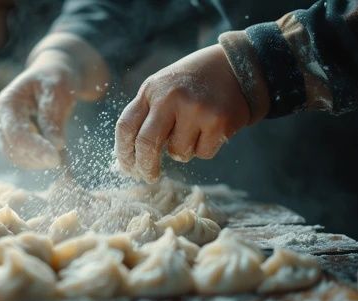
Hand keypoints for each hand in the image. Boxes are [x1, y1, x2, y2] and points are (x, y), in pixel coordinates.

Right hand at [0, 50, 78, 169]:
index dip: (35, 149)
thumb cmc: (56, 77)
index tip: (56, 159)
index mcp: (7, 103)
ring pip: (16, 157)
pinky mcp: (15, 138)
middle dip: (37, 158)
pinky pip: (24, 157)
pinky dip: (40, 160)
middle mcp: (0, 118)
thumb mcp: (59, 92)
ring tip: (62, 157)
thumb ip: (54, 117)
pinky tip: (58, 157)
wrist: (53, 73)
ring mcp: (5, 129)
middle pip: (12, 149)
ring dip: (38, 162)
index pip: (16, 134)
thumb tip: (57, 145)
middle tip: (62, 160)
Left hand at [115, 44, 251, 182]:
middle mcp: (170, 98)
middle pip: (146, 144)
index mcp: (151, 90)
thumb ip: (146, 116)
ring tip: (192, 130)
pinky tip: (210, 129)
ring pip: (177, 153)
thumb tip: (129, 158)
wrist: (235, 66)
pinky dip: (204, 148)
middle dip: (145, 167)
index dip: (123, 152)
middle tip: (149, 176)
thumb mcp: (163, 89)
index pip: (126, 126)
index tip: (127, 168)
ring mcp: (195, 110)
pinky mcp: (218, 122)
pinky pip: (202, 154)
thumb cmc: (192, 84)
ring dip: (182, 151)